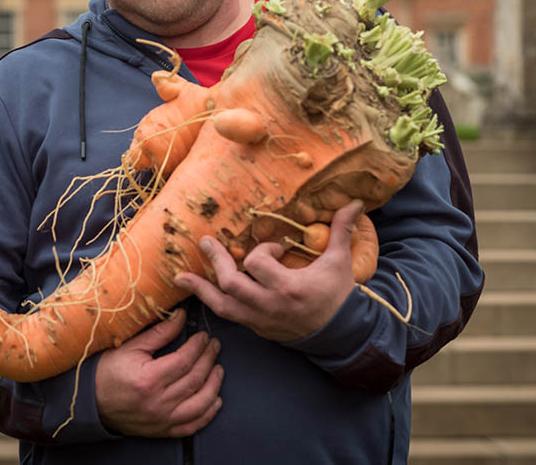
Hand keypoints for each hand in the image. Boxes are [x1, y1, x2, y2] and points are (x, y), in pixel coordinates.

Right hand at [94, 308, 223, 436]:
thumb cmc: (108, 371)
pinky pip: (192, 426)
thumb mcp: (130, 347)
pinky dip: (208, 414)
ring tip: (218, 368)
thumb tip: (182, 316)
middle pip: (195, 379)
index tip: (204, 336)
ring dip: (214, 385)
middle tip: (214, 346)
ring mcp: (162, 420)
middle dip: (209, 360)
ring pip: (200, 404)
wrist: (91, 402)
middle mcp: (157, 403)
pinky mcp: (162, 430)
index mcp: (148, 379)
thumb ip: (159, 333)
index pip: (185, 361)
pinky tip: (215, 400)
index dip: (198, 346)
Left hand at [174, 201, 362, 340]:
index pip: (258, 263)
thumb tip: (355, 201)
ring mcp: (260, 319)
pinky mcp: (256, 327)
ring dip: (201, 288)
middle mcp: (269, 305)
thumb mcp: (339, 262)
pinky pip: (227, 316)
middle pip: (232, 283)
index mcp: (288, 287)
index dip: (263, 250)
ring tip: (181, 276)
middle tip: (206, 242)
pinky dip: (210, 302)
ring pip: (222, 305)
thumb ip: (341, 231)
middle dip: (217, 261)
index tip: (275, 249)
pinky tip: (195, 292)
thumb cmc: (338, 295)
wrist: (340, 334)